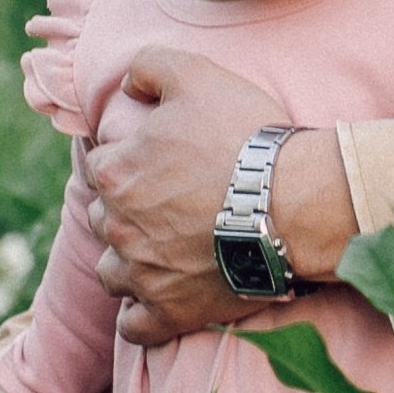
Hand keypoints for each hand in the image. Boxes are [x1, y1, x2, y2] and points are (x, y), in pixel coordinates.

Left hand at [85, 45, 348, 346]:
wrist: (294, 201)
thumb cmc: (244, 136)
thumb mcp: (195, 74)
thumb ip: (150, 66)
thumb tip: (128, 85)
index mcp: (115, 173)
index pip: (100, 167)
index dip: (127, 161)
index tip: (158, 162)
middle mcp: (117, 227)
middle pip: (102, 219)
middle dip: (126, 212)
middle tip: (169, 204)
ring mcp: (142, 275)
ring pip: (111, 273)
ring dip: (128, 263)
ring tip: (163, 252)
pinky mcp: (170, 312)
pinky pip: (133, 327)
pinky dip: (141, 316)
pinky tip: (160, 300)